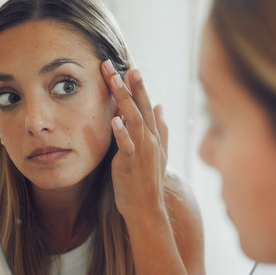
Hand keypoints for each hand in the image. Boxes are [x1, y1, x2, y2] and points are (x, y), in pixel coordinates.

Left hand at [101, 59, 168, 222]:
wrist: (147, 209)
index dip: (139, 87)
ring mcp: (143, 152)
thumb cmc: (148, 182)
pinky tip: (115, 119)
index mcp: (155, 136)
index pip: (147, 106)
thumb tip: (160, 106)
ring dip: (124, 99)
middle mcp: (151, 140)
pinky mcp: (131, 164)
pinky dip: (122, 132)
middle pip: (141, 107)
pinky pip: (127, 145)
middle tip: (121, 65)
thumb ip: (160, 129)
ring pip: (134, 120)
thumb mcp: (159, 153)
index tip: (131, 68)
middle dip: (131, 85)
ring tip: (114, 80)